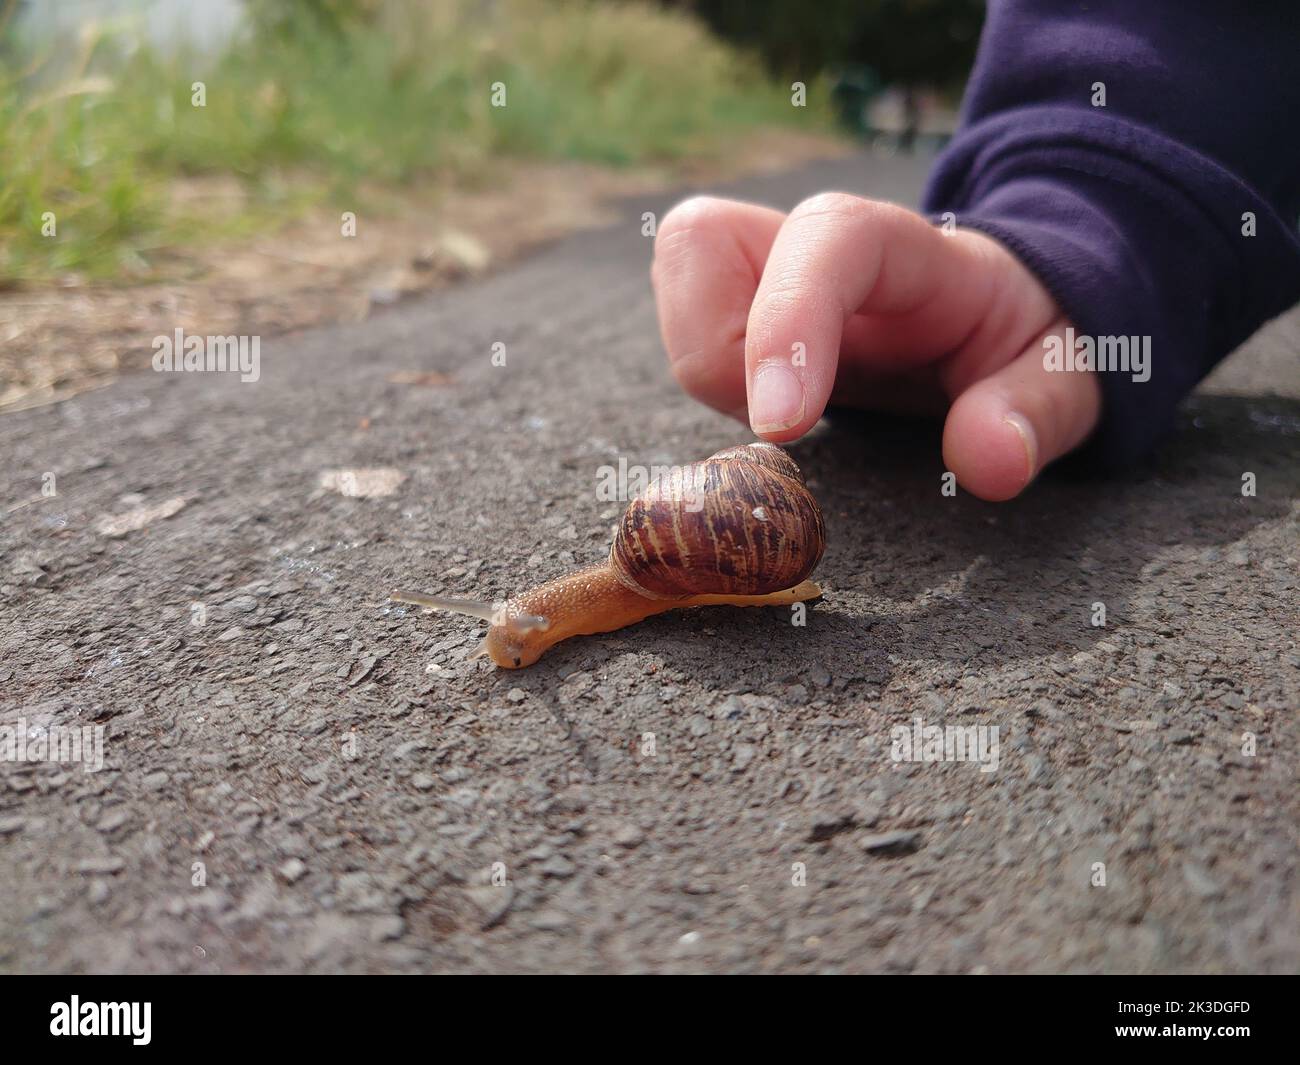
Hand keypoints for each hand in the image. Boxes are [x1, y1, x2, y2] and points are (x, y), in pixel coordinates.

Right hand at [651, 193, 1101, 500]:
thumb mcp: (1066, 376)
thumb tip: (987, 462)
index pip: (826, 238)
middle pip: (702, 239)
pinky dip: (702, 372)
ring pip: (676, 276)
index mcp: (908, 247)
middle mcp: (820, 240)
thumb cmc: (1026, 340)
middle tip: (791, 418)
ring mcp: (768, 262)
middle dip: (719, 350)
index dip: (785, 322)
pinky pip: (679, 317)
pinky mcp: (736, 296)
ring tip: (787, 407)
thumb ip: (1034, 413)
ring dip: (706, 364)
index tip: (780, 427)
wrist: (1003, 310)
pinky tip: (767, 398)